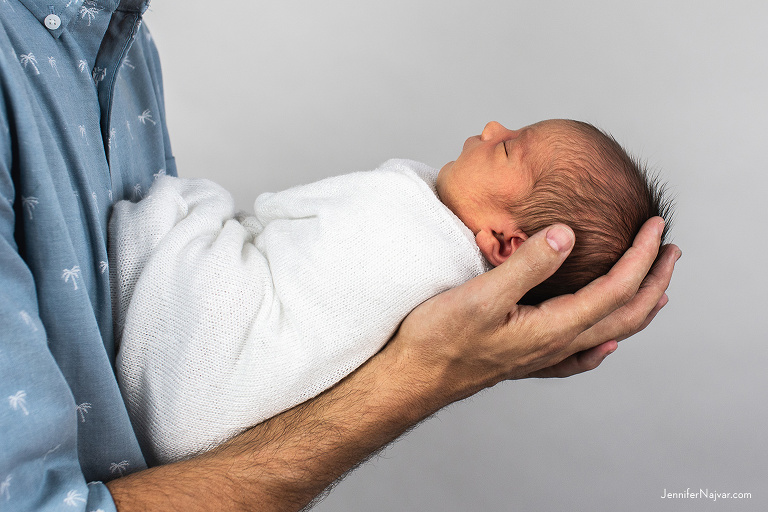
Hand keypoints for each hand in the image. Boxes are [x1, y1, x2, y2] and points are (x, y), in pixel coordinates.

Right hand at [391, 217, 679, 403]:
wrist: (414, 377)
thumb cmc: (440, 338)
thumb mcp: (481, 295)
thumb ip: (526, 265)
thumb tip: (567, 235)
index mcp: (553, 327)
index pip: (616, 289)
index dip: (641, 256)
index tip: (656, 227)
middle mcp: (556, 345)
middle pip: (625, 314)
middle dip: (654, 280)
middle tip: (671, 249)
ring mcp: (543, 356)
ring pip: (608, 332)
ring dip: (638, 306)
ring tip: (655, 288)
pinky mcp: (527, 359)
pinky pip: (580, 356)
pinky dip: (603, 342)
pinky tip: (605, 345)